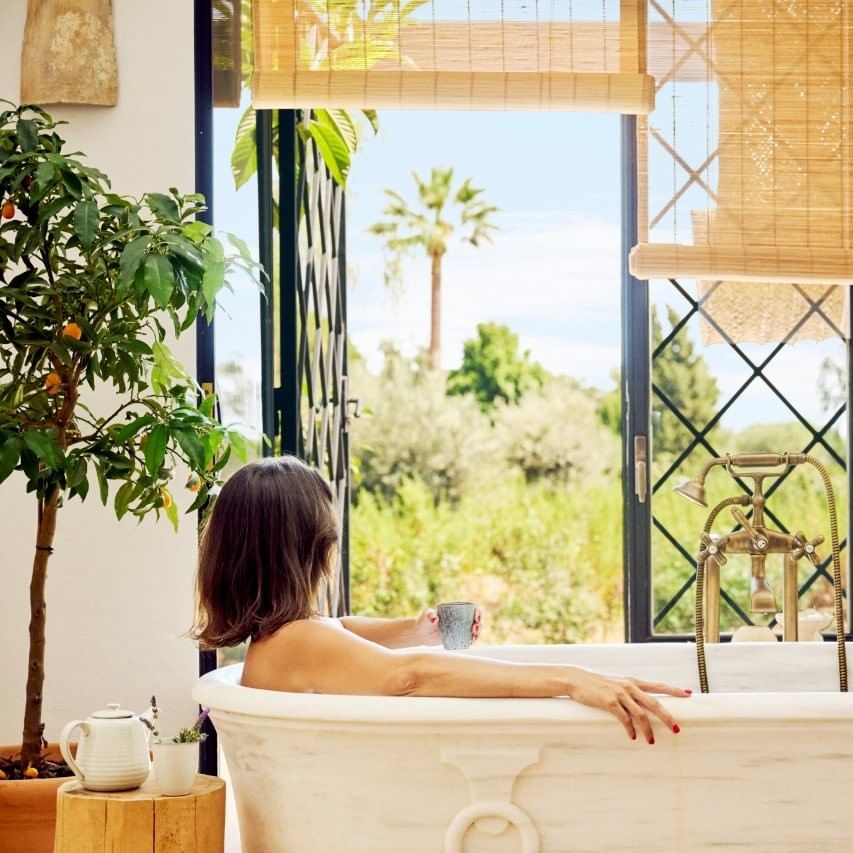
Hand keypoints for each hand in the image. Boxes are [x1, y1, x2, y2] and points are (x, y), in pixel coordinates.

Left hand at [415, 607, 482, 644]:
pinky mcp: (456, 637)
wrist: (420, 634)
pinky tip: (473, 641)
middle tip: (475, 628)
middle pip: (474, 619)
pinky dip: (473, 639)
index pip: (470, 608)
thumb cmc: (423, 621)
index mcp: (454, 609)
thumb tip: (435, 618)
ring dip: (478, 632)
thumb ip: (429, 614)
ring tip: (474, 636)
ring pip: (473, 629)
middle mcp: (458, 618)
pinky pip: (468, 638)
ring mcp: (458, 628)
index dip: (477, 611)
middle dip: (479, 623)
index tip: (476, 616)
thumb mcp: (425, 616)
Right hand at [565, 669, 690, 742]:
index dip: (674, 690)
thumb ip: (629, 692)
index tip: (689, 694)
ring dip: (648, 730)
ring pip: (641, 714)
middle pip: (655, 703)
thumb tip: (641, 705)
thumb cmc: (597, 684)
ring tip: (651, 741)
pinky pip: (625, 719)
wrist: (576, 679)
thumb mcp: (616, 684)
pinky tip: (632, 737)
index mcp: (633, 681)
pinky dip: (630, 730)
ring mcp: (620, 694)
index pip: (659, 685)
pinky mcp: (609, 702)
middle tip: (677, 730)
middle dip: (667, 717)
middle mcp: (629, 686)